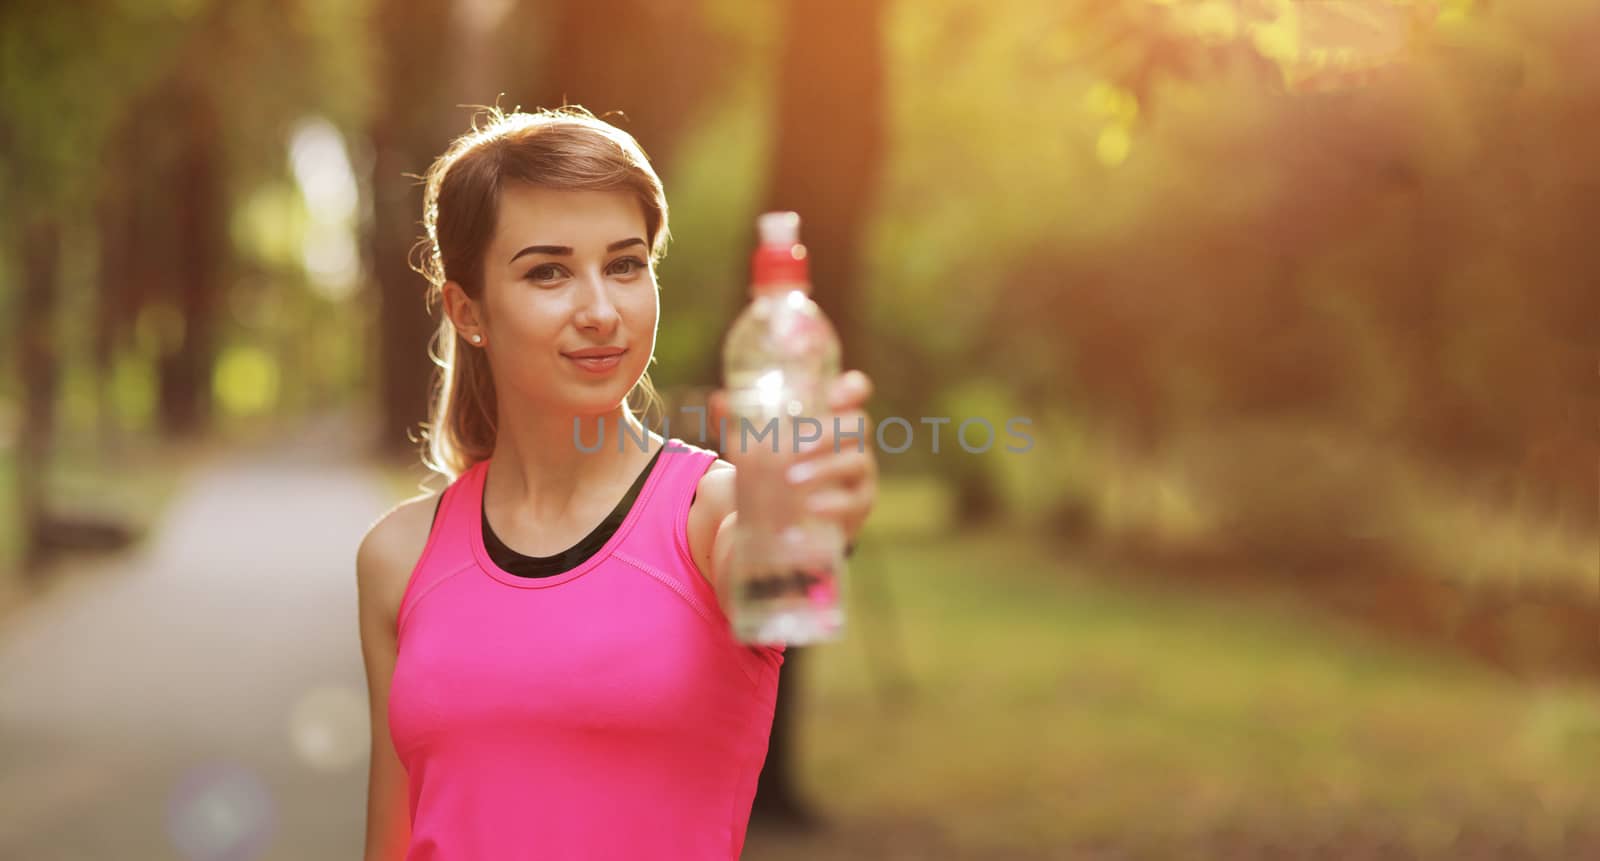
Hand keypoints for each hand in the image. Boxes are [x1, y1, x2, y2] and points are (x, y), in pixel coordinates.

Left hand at [708, 370, 879, 545]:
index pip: (854, 391)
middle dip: (828, 432)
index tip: (830, 393)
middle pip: (858, 425)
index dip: (851, 387)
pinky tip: (811, 508)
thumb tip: (719, 401)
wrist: (787, 518)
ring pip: (858, 462)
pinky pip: (855, 502)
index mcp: (832, 417)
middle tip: (796, 444)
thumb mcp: (759, 444)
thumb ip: (738, 422)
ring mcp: (860, 474)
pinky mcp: (859, 505)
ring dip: (825, 468)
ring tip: (791, 479)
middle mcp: (852, 441)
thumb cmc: (779, 467)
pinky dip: (834, 504)